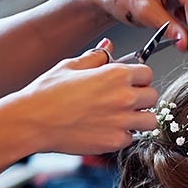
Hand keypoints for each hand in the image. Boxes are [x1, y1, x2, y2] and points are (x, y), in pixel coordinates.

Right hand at [10, 41, 157, 154]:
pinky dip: (122, 135)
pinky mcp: (117, 141)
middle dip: (142, 98)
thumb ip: (95, 57)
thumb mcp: (70, 66)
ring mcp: (123, 121)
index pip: (147, 73)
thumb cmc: (48, 92)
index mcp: (115, 74)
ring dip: (139, 119)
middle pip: (154, 97)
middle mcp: (124, 97)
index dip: (138, 78)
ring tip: (120, 117)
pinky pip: (132, 137)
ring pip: (151, 121)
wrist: (33, 121)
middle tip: (124, 101)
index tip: (129, 82)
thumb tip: (109, 46)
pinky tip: (105, 129)